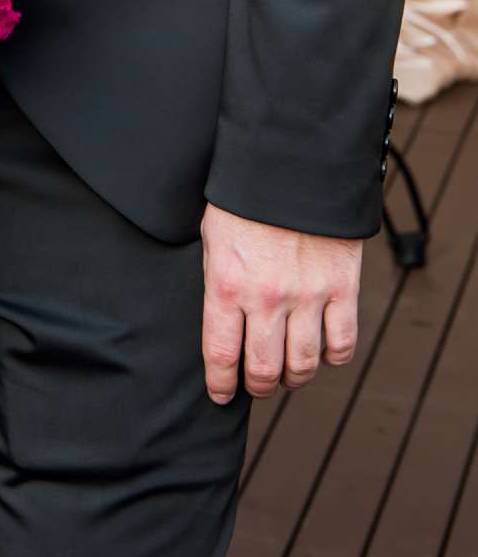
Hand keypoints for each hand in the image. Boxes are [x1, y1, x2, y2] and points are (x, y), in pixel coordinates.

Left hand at [200, 202, 361, 403]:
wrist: (292, 163)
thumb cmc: (246, 197)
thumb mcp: (214, 237)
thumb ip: (219, 283)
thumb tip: (223, 324)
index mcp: (227, 284)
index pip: (221, 354)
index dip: (221, 383)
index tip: (222, 393)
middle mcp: (267, 298)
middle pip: (264, 370)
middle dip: (258, 385)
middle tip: (257, 383)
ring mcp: (308, 296)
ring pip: (304, 365)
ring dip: (294, 377)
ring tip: (288, 372)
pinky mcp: (342, 288)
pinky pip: (343, 344)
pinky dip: (333, 357)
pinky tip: (322, 352)